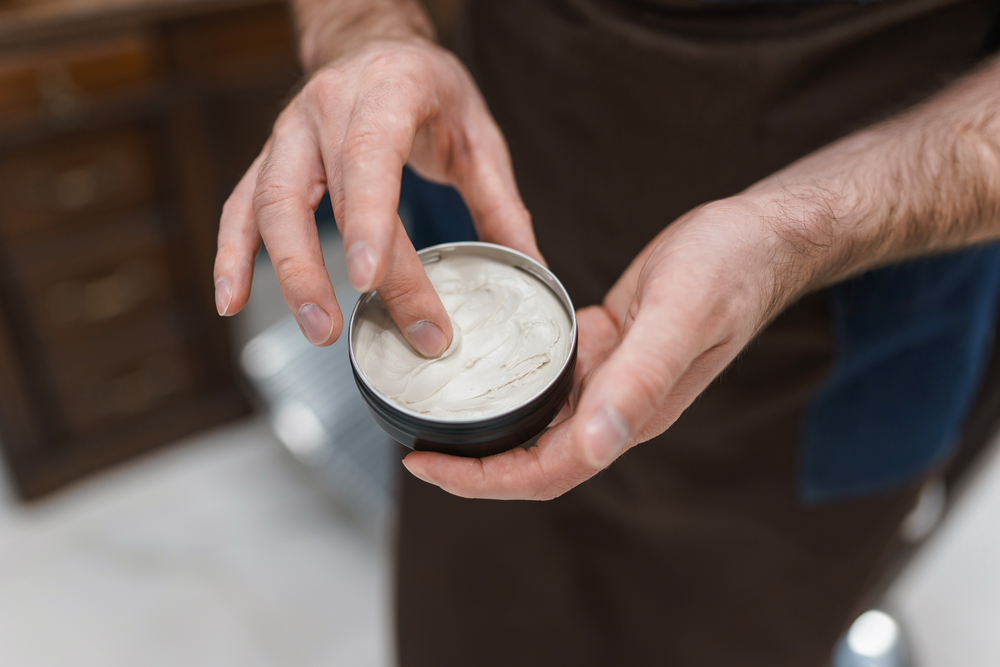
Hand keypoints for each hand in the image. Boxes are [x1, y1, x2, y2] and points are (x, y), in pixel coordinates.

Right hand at [214, 38, 538, 354]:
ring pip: (269, 203)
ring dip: (287, 272)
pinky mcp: (272, 158)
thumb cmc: (429, 88)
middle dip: (333, 270)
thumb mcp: (478, 134)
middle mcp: (328, 107)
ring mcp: (291, 132)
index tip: (372, 283)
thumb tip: (530, 269)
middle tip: (351, 332)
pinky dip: (232, 254)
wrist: (378, 46)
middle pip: (321, 196)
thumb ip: (500, 204)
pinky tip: (232, 299)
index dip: (368, 221)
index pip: (370, 157)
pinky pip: (241, 206)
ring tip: (316, 328)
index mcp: (388, 91)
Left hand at [402, 196, 809, 498]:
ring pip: (536, 424)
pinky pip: (547, 380)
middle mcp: (615, 407)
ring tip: (428, 414)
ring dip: (485, 429)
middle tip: (411, 450)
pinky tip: (475, 365)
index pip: (546, 471)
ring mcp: (609, 379)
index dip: (484, 481)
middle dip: (472, 467)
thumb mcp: (679, 317)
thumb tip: (597, 445)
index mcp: (630, 414)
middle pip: (533, 460)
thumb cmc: (727, 271)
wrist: (757, 238)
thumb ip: (640, 381)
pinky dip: (507, 383)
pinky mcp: (603, 349)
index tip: (424, 467)